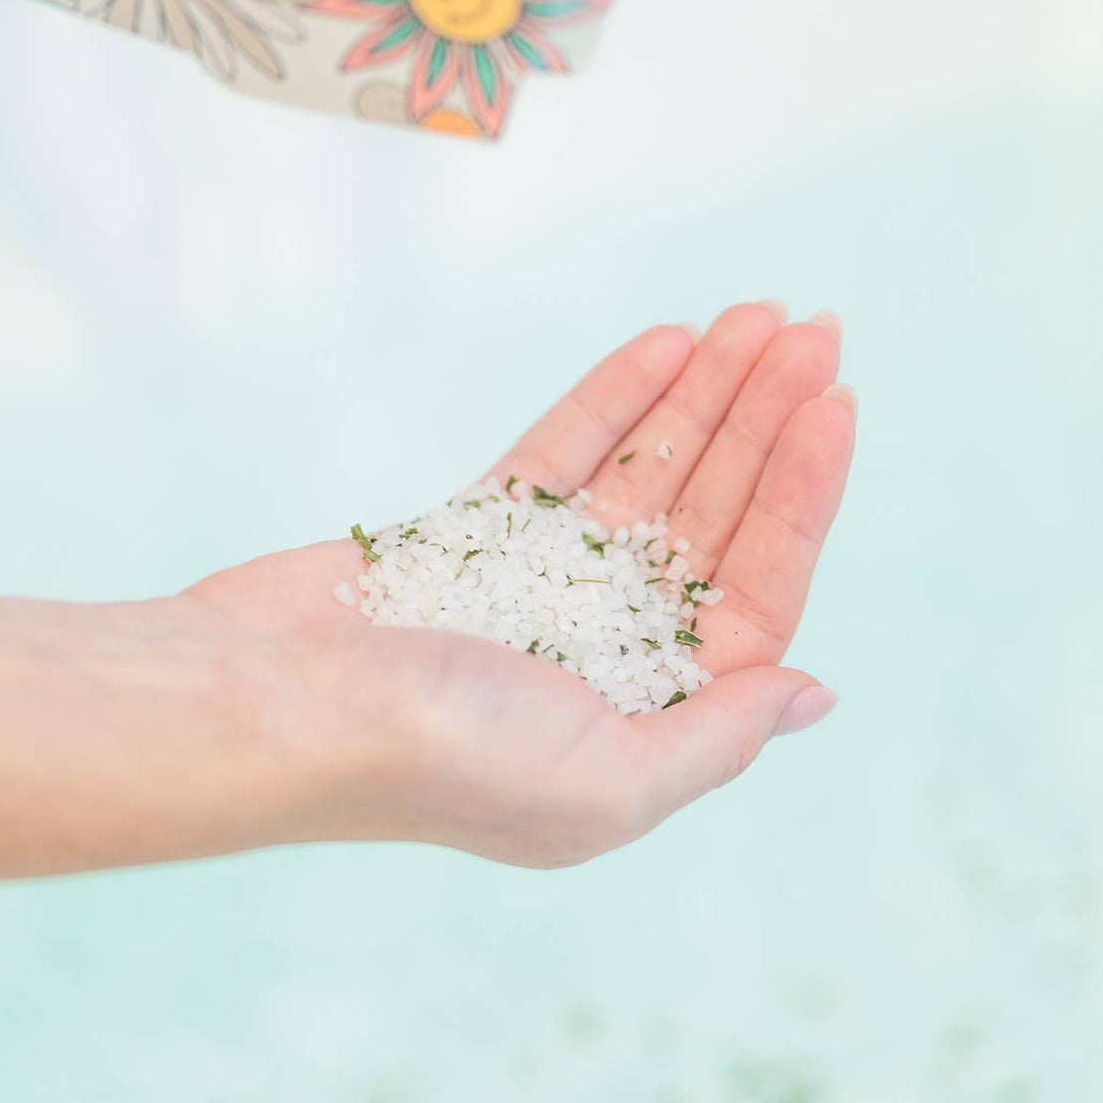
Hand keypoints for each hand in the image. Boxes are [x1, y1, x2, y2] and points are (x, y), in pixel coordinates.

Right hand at [187, 303, 854, 868]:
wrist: (269, 708)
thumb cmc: (439, 764)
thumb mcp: (608, 786)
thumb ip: (717, 740)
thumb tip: (813, 691)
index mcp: (647, 716)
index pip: (754, 589)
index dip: (803, 495)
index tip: (833, 404)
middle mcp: (604, 651)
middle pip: (711, 517)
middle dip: (766, 424)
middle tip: (813, 330)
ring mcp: (538, 585)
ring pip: (645, 474)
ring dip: (704, 396)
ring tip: (754, 315)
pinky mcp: (470, 534)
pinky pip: (562, 456)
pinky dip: (614, 402)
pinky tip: (667, 345)